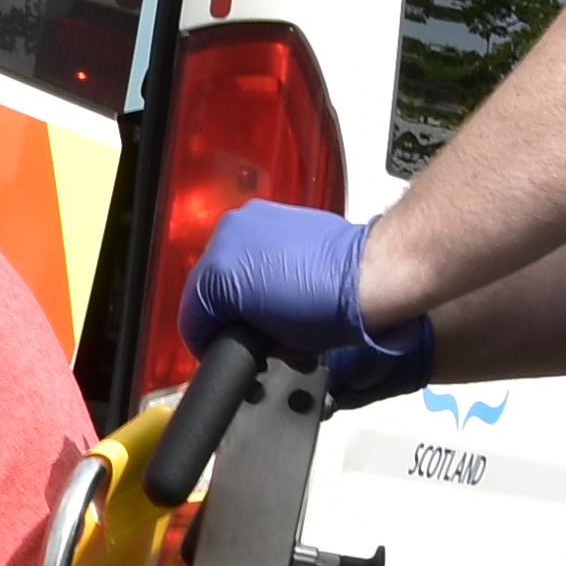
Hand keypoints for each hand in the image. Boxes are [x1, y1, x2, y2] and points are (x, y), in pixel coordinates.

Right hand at [182, 197, 430, 386]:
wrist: (371, 276)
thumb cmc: (333, 308)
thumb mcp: (274, 343)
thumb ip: (240, 337)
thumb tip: (239, 335)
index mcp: (218, 272)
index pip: (193, 318)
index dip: (209, 343)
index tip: (226, 352)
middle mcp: (227, 238)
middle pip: (207, 288)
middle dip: (227, 314)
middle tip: (253, 334)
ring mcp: (250, 220)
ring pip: (228, 265)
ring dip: (242, 288)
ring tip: (272, 309)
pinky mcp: (272, 213)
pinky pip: (251, 246)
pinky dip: (260, 265)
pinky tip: (284, 284)